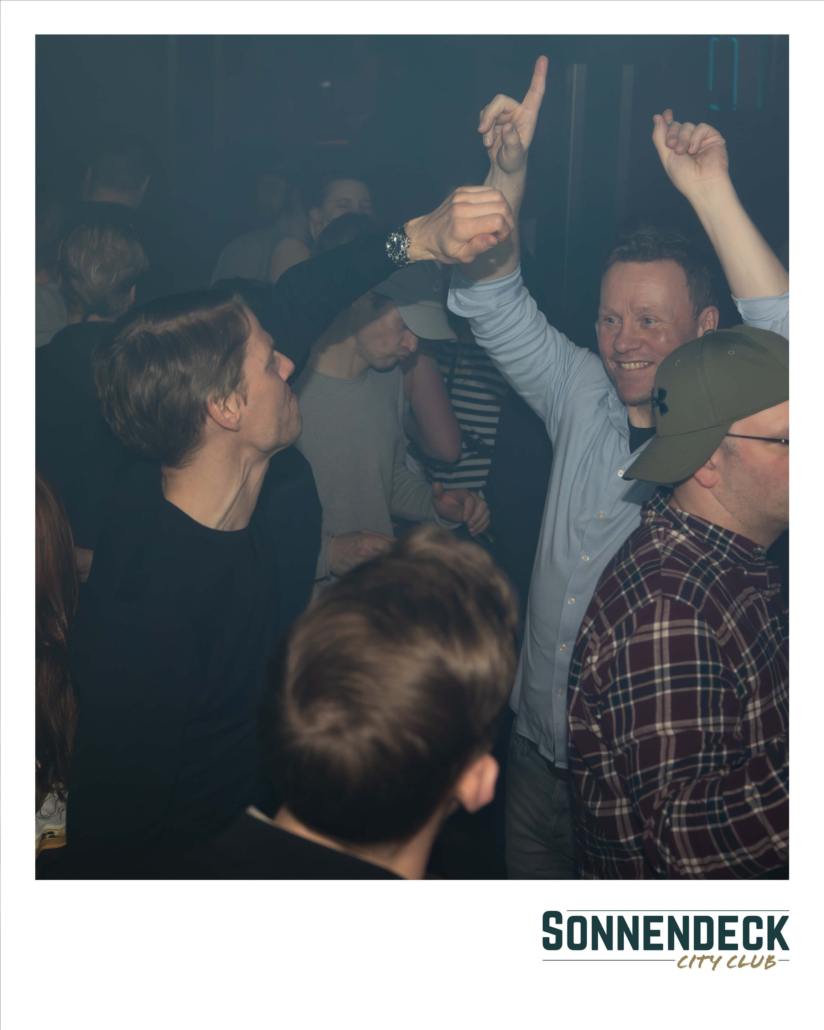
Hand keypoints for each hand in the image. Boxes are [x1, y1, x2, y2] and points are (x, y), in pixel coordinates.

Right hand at [329, 530, 394, 575]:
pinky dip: (377, 573)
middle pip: (388, 557)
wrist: (327, 553)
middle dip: (394, 559)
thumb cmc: (346, 541)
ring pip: (381, 567)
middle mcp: (366, 552)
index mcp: (368, 540)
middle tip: (397, 560)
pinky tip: (378, 573)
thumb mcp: (362, 533)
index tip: (400, 551)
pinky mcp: (358, 574)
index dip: (398, 549)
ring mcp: (362, 565)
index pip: (391, 546)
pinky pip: (372, 574)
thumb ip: (380, 537)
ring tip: (389, 567)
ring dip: (386, 567)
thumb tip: (397, 541)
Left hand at [404, 186, 514, 264]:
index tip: (498, 238)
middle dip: (507, 219)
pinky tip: (488, 211)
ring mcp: (461, 196)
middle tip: (500, 230)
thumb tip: (495, 238)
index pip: (497, 220)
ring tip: (496, 220)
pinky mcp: (462, 190)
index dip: (505, 230)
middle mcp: (462, 208)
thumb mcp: (461, 256)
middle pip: (501, 205)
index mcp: (462, 226)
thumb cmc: (444, 248)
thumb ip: (479, 247)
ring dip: (503, 208)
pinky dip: (494, 200)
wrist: (425, 233)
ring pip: (497, 194)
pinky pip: (488, 189)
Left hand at [431, 483, 490, 535]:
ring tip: (471, 531)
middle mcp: (474, 497)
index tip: (464, 520)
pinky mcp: (482, 513)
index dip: (469, 510)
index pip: (470, 499)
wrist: (448, 508)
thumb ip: (437, 492)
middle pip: (483, 504)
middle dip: (477, 517)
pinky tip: (474, 532)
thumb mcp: (438, 498)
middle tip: (469, 526)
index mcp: (464, 493)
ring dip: (480, 523)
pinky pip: (487, 519)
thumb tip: (436, 484)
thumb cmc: (443, 503)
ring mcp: (479, 505)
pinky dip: (482, 527)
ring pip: (487, 513)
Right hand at [478, 55, 547, 174]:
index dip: (539, 76)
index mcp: (528, 116)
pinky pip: (484, 117)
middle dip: (489, 115)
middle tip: (483, 130)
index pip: (535, 93)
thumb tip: (507, 126)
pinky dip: (483, 129)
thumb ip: (512, 141)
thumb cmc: (514, 160)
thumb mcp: (515, 154)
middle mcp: (517, 112)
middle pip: (500, 101)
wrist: (504, 168)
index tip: (543, 60)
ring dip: (485, 125)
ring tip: (488, 142)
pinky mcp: (494, 120)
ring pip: (490, 109)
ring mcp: (505, 115)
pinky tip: (487, 141)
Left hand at [651, 110, 729, 198]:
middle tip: (671, 145)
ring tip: (684, 152)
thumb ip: (660, 136)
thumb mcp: (666, 156)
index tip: (666, 113)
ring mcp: (701, 139)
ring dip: (683, 138)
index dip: (668, 121)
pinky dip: (696, 137)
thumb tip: (656, 116)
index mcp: (676, 148)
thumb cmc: (684, 175)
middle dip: (672, 134)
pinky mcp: (713, 137)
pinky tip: (695, 149)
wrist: (701, 183)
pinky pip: (701, 127)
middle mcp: (688, 142)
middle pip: (677, 125)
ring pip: (688, 125)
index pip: (671, 130)